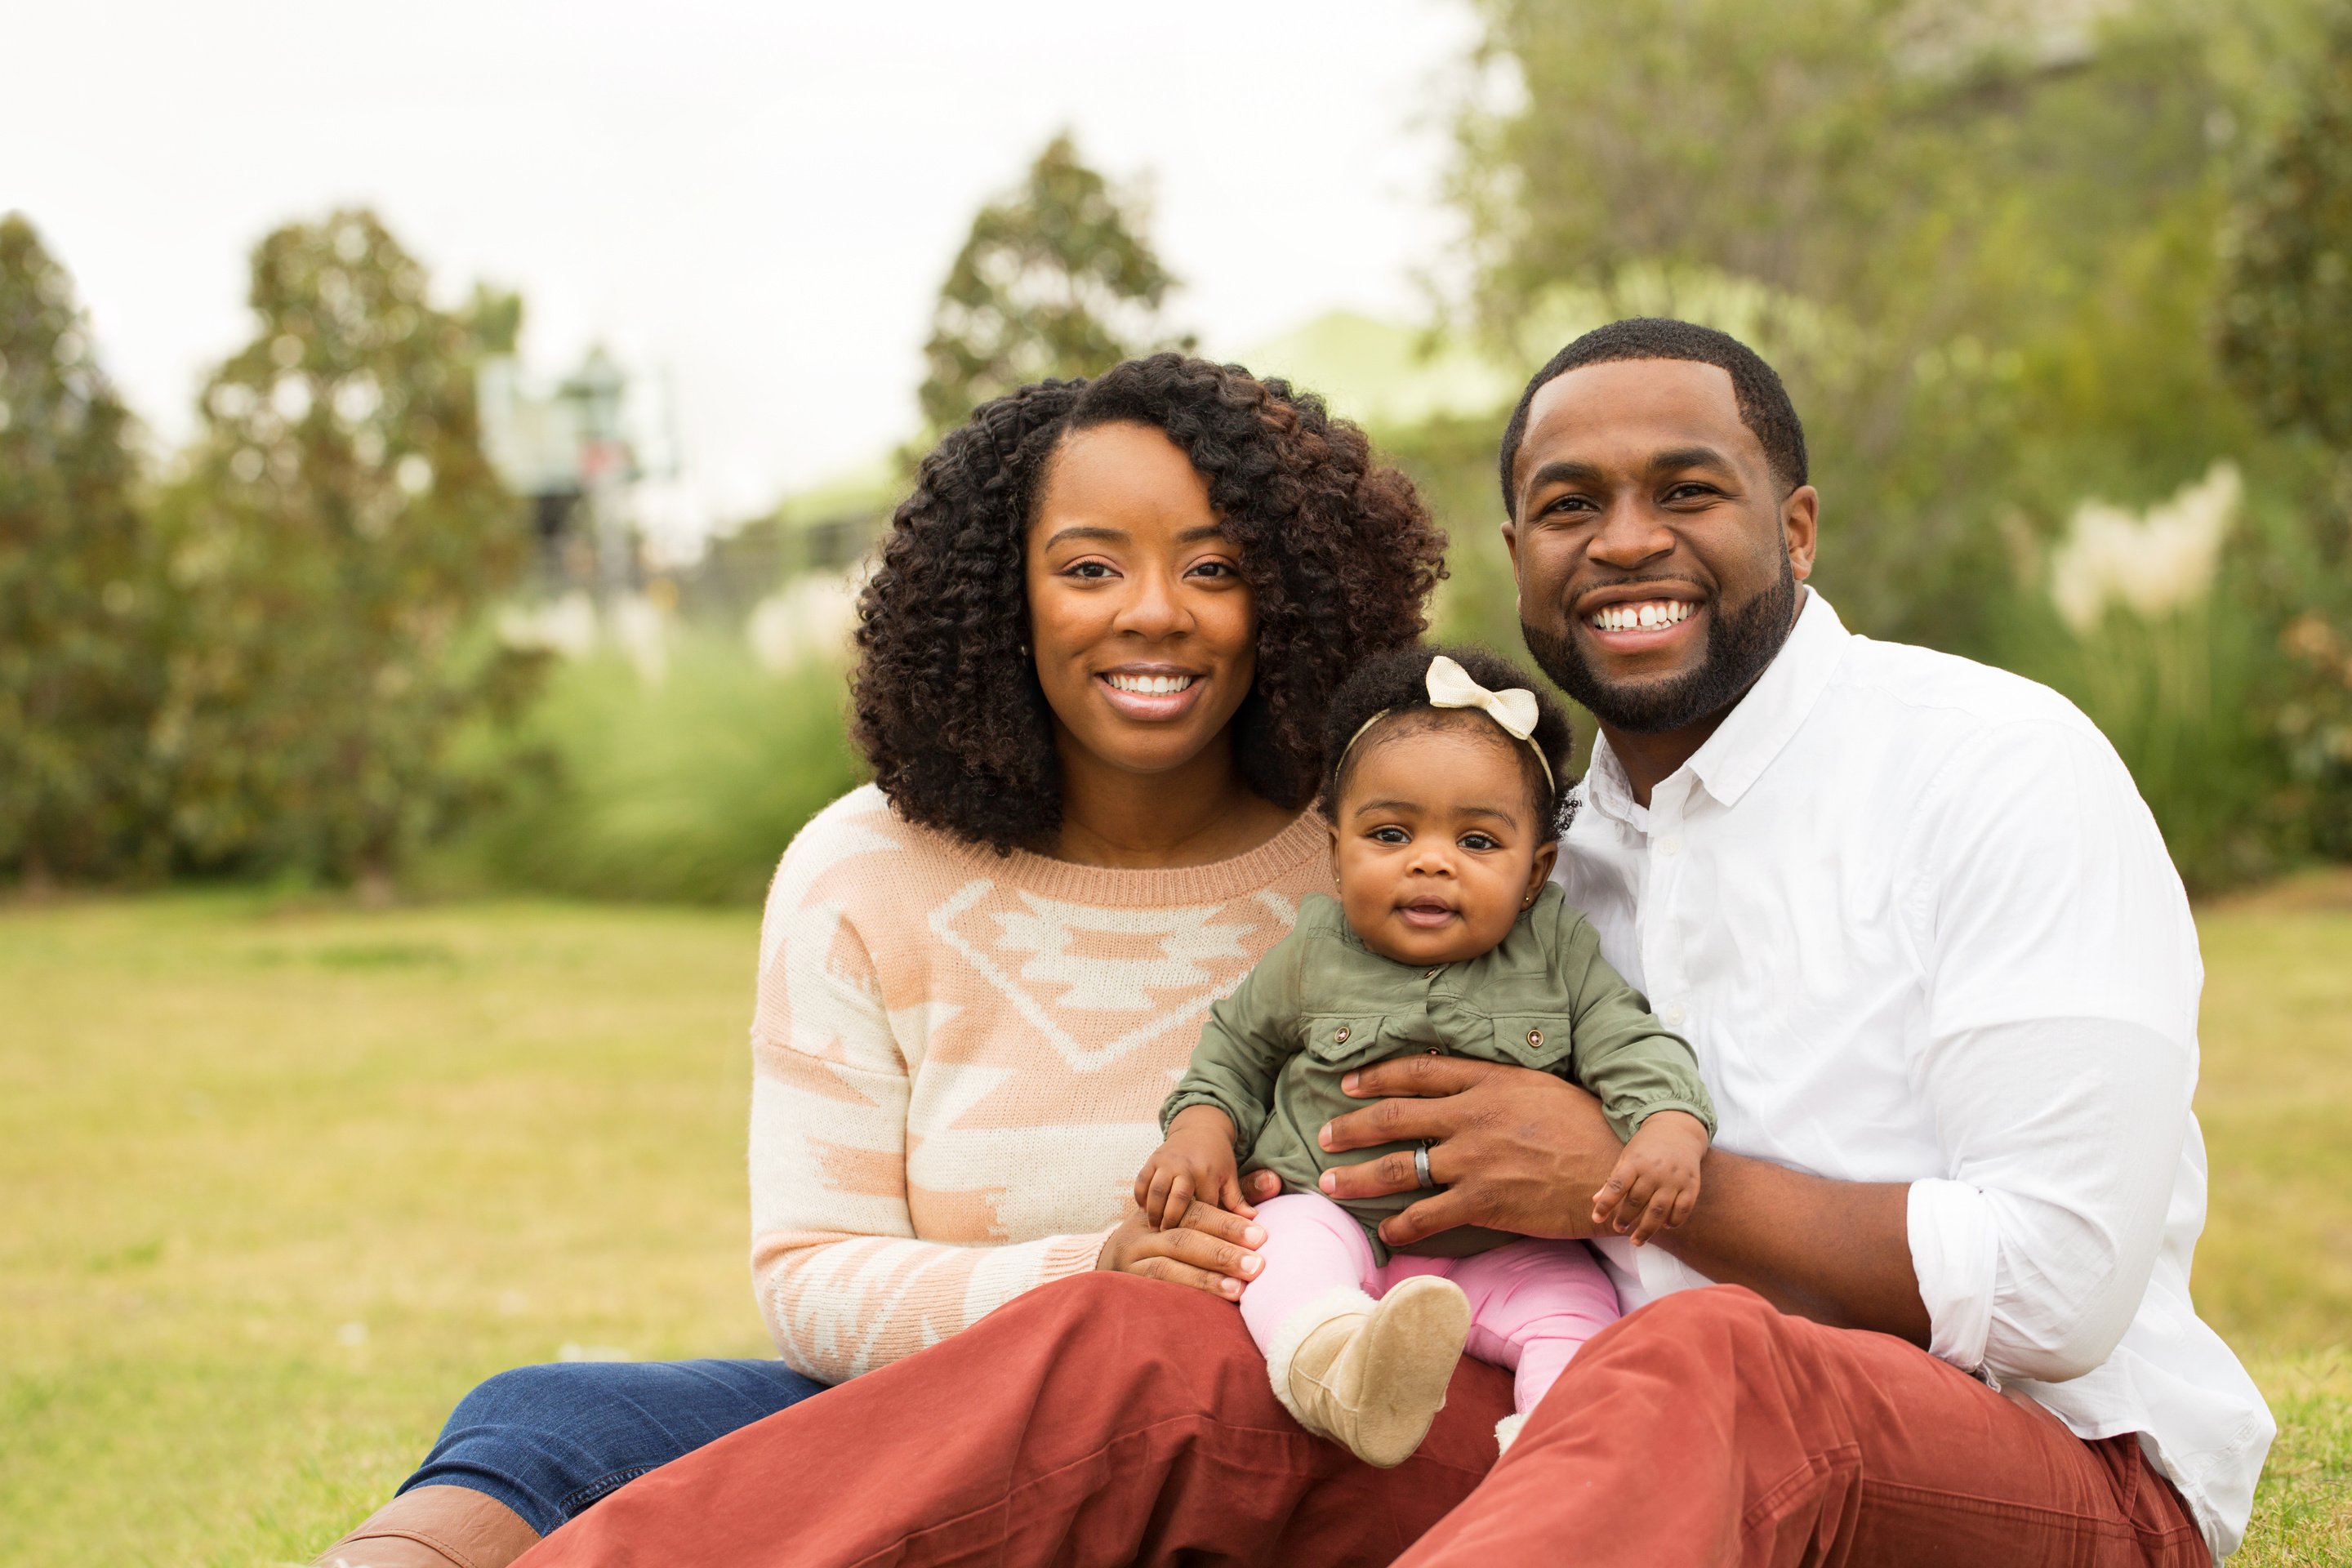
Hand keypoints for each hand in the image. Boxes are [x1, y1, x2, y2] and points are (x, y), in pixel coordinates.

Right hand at [1095, 1197, 1266, 1298]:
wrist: (1109, 1254)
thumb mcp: (1196, 1209)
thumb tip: (1274, 1180)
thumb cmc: (1167, 1230)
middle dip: (1221, 1253)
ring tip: (1238, 1290)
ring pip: (1167, 1268)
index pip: (1196, 1214)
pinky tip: (1207, 1308)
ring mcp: (1132, 1259)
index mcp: (1164, 1208)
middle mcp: (1145, 1231)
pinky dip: (1181, 1297)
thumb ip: (1234, 1196)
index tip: (1260, 1236)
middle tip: (1256, 1266)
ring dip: (1204, 1279)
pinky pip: (1153, 1292)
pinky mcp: (1127, 1284)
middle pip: (1183, 1239)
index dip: (1228, 1225)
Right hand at [1134, 1106, 1253, 1229]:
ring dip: (1154, 1213)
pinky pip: (1142, 1181)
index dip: (1200, 1228)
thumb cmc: (1217, 1157)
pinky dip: (1140, 1197)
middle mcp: (1186, 1167)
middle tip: (1167, 1240)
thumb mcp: (1229, 1176)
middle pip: (1177, 1201)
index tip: (1197, 1246)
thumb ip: (1237, 1201)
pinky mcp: (1152, 1159)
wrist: (1200, 1127)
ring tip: (1154, 1230)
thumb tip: (1253, 1224)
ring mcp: (1167, 1162)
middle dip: (1172, 1223)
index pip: (1204, 1208)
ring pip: (1156, 1192)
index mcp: (1208, 1173)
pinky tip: (1143, 1211)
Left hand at [1316, 1055, 1622, 1250]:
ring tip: (1331, 1184)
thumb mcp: (1535, 1085)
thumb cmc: (1584, 1125)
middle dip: (1351, 1128)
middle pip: (1395, 1116)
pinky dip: (1402, 1225)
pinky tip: (1385, 1231)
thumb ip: (1490, 1083)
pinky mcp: (1486, 1202)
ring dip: (1360, 1177)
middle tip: (1322, 1136)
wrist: (1619, 1169)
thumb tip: (1450, 1079)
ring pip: (1402, 1167)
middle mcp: (1473, 1117)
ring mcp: (1477, 1161)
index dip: (1375, 1077)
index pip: (1416, 1073)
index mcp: (1487, 1081)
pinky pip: (1430, 1215)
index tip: (1347, 1085)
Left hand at [1592, 1110, 1707, 1244]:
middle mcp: (1655, 1171)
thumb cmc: (1647, 1148)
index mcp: (1635, 1162)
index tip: (1597, 1219)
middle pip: (1637, 1201)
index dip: (1605, 1204)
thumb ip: (1613, 1180)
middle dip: (1625, 1219)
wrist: (1678, 1130)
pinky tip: (1665, 1227)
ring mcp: (1675, 1179)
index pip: (1617, 1185)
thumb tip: (1595, 1201)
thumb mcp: (1627, 1157)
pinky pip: (1683, 1209)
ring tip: (1636, 1240)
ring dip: (1646, 1229)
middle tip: (1618, 1229)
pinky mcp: (1692, 1185)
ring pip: (1659, 1211)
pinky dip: (1674, 1221)